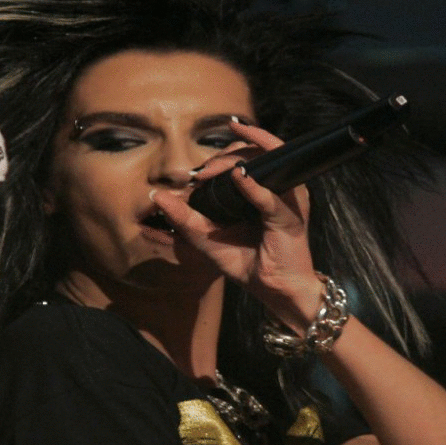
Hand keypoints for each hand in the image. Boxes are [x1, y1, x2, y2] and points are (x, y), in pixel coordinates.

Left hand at [151, 122, 321, 329]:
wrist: (273, 290)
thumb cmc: (245, 261)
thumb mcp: (206, 238)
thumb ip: (184, 217)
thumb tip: (157, 195)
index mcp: (257, 190)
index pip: (241, 158)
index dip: (216, 159)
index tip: (192, 175)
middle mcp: (274, 189)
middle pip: (253, 154)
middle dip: (222, 158)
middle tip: (199, 174)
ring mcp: (284, 200)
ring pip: (266, 162)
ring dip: (237, 159)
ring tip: (211, 169)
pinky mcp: (288, 218)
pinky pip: (270, 199)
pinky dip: (253, 186)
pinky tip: (238, 176)